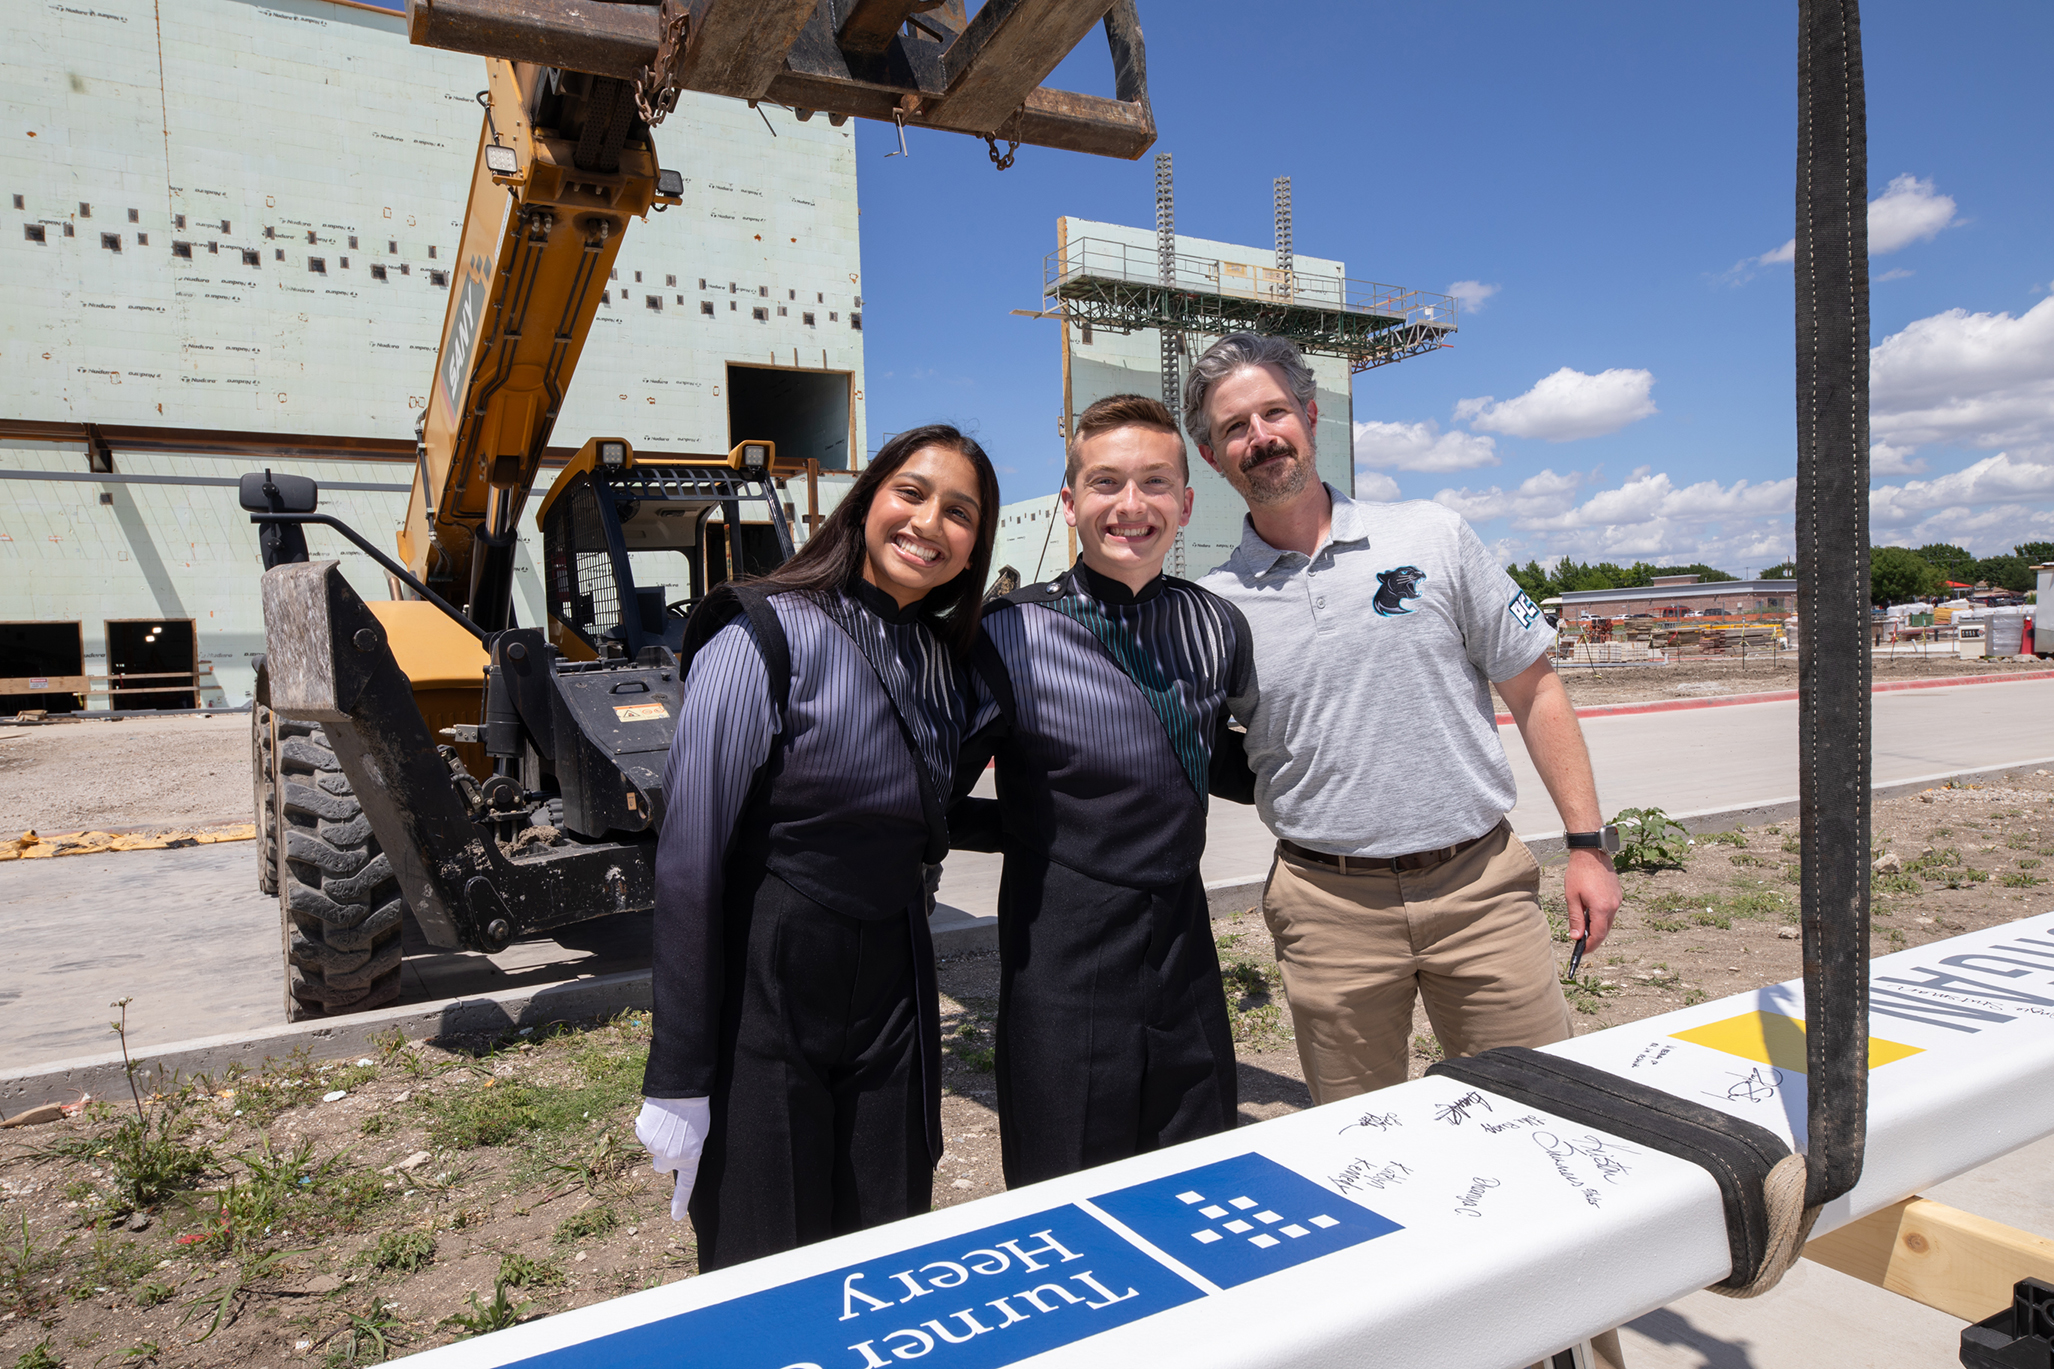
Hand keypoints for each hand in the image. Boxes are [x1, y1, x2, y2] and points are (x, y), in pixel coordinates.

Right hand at [635, 1096, 710, 1220]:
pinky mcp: (643, 1136)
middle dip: (662, 1156)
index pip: (686, 1185)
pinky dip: (649, 1125)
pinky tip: (658, 1114)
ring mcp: (655, 1148)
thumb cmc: (696, 1110)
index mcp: (690, 1158)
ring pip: (652, 1146)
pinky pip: (644, 1133)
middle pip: (661, 1165)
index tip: (676, 1217)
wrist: (681, 1092)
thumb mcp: (699, 1134)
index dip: (680, 1202)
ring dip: (658, 1136)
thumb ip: (687, 1150)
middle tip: (670, 1137)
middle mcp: (671, 1158)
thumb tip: (674, 1158)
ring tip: (669, 1118)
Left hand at [1564, 847, 1621, 953]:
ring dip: (1598, 927)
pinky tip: (1591, 915)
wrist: (1591, 852)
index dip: (1590, 946)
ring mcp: (1617, 899)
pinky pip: (1611, 911)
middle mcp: (1613, 906)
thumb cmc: (1579, 872)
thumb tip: (1576, 937)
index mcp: (1602, 908)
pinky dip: (1602, 917)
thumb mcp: (1572, 897)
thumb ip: (1575, 919)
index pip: (1598, 935)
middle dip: (1594, 939)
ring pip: (1609, 921)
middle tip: (1581, 944)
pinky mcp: (1618, 894)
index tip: (1581, 951)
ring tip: (1584, 930)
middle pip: (1605, 930)